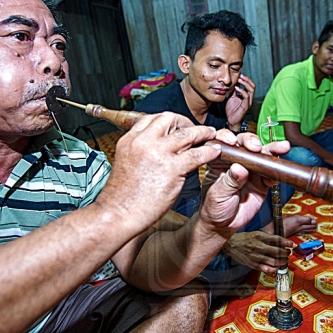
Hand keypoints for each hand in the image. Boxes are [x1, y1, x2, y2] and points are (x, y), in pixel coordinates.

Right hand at [98, 112, 220, 232]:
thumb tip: (157, 149)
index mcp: (130, 140)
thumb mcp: (126, 163)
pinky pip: (196, 154)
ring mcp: (158, 153)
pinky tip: (214, 152)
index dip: (168, 121)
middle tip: (194, 129)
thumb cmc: (121, 196)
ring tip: (210, 134)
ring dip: (202, 132)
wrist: (118, 213)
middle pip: (170, 119)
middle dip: (185, 122)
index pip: (152, 119)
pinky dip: (208, 151)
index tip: (177, 126)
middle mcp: (143, 142)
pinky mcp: (172, 168)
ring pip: (186, 133)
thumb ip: (140, 151)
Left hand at [200, 131, 289, 230]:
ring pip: (262, 155)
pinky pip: (272, 174)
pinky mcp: (262, 182)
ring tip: (281, 147)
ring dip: (272, 150)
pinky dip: (277, 170)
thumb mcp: (218, 195)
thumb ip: (229, 181)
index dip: (229, 138)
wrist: (224, 226)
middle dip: (252, 142)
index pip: (225, 143)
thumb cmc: (214, 208)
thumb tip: (239, 168)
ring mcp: (251, 171)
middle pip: (246, 144)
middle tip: (256, 147)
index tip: (232, 142)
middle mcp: (237, 162)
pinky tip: (280, 168)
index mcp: (220, 161)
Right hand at [223, 231, 295, 274]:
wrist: (231, 244)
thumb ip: (267, 238)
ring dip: (282, 262)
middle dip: (285, 253)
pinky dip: (273, 269)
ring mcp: (256, 256)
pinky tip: (276, 268)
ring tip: (284, 260)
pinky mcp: (253, 264)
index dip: (286, 242)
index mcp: (259, 237)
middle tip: (288, 253)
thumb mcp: (256, 234)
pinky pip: (266, 269)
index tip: (293, 245)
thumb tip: (280, 242)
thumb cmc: (245, 238)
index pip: (277, 239)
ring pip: (273, 261)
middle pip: (277, 251)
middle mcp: (258, 246)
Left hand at [225, 75, 255, 128]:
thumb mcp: (231, 97)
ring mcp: (248, 102)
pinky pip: (246, 96)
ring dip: (245, 84)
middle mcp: (249, 99)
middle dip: (247, 80)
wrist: (231, 120)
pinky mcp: (246, 106)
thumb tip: (232, 83)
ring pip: (251, 90)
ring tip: (239, 80)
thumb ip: (233, 91)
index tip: (240, 75)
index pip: (250, 85)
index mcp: (246, 96)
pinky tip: (236, 88)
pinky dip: (242, 91)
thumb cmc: (231, 110)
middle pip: (253, 86)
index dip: (246, 80)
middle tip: (240, 76)